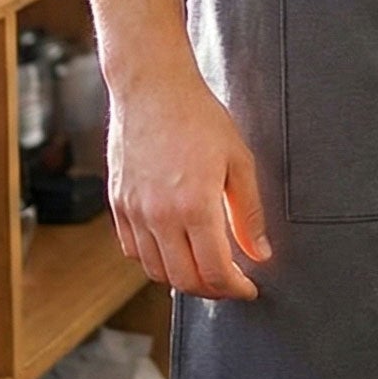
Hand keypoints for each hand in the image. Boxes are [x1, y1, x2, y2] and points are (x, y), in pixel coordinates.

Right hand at [106, 65, 270, 300]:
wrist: (152, 88)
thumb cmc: (198, 116)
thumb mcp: (238, 160)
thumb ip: (249, 213)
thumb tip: (259, 252)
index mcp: (195, 205)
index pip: (215, 271)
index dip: (235, 288)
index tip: (248, 287)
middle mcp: (160, 216)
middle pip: (184, 280)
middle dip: (211, 290)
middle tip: (229, 282)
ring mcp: (134, 212)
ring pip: (156, 271)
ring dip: (182, 279)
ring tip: (203, 268)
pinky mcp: (118, 205)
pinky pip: (133, 250)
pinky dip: (154, 261)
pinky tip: (173, 249)